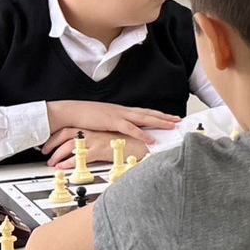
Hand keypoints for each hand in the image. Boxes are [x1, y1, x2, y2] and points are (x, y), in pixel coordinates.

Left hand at [42, 129, 149, 169]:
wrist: (143, 145)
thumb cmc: (130, 143)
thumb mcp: (111, 138)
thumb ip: (99, 140)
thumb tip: (88, 146)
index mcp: (95, 127)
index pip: (70, 128)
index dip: (57, 136)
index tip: (49, 144)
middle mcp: (94, 131)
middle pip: (66, 133)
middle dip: (52, 144)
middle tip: (44, 153)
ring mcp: (97, 139)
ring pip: (70, 145)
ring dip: (57, 154)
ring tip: (51, 163)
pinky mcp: (101, 149)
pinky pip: (80, 157)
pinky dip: (69, 163)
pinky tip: (63, 167)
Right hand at [46, 100, 178, 143]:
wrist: (69, 112)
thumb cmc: (83, 117)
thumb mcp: (102, 120)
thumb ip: (113, 124)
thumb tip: (120, 131)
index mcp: (121, 111)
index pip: (144, 112)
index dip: (158, 114)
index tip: (170, 117)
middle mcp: (123, 110)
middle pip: (149, 113)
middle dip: (165, 117)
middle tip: (179, 120)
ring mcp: (119, 115)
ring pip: (145, 118)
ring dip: (160, 122)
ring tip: (172, 126)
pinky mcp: (112, 121)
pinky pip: (131, 128)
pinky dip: (142, 134)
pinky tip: (151, 139)